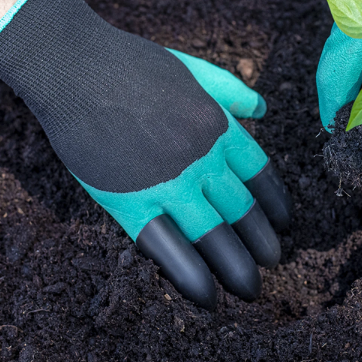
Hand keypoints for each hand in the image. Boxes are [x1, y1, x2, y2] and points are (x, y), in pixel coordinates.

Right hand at [0, 0, 290, 308]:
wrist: (76, 66)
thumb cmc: (134, 64)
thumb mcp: (195, 68)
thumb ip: (232, 91)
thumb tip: (264, 107)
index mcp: (219, 126)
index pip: (261, 175)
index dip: (275, 204)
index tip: (284, 224)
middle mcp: (202, 158)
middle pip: (243, 210)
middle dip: (263, 242)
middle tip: (275, 262)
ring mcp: (167, 182)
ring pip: (213, 235)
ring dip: (236, 267)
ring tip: (252, 289)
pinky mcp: (128, 202)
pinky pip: (167, 247)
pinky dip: (190, 276)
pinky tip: (207, 296)